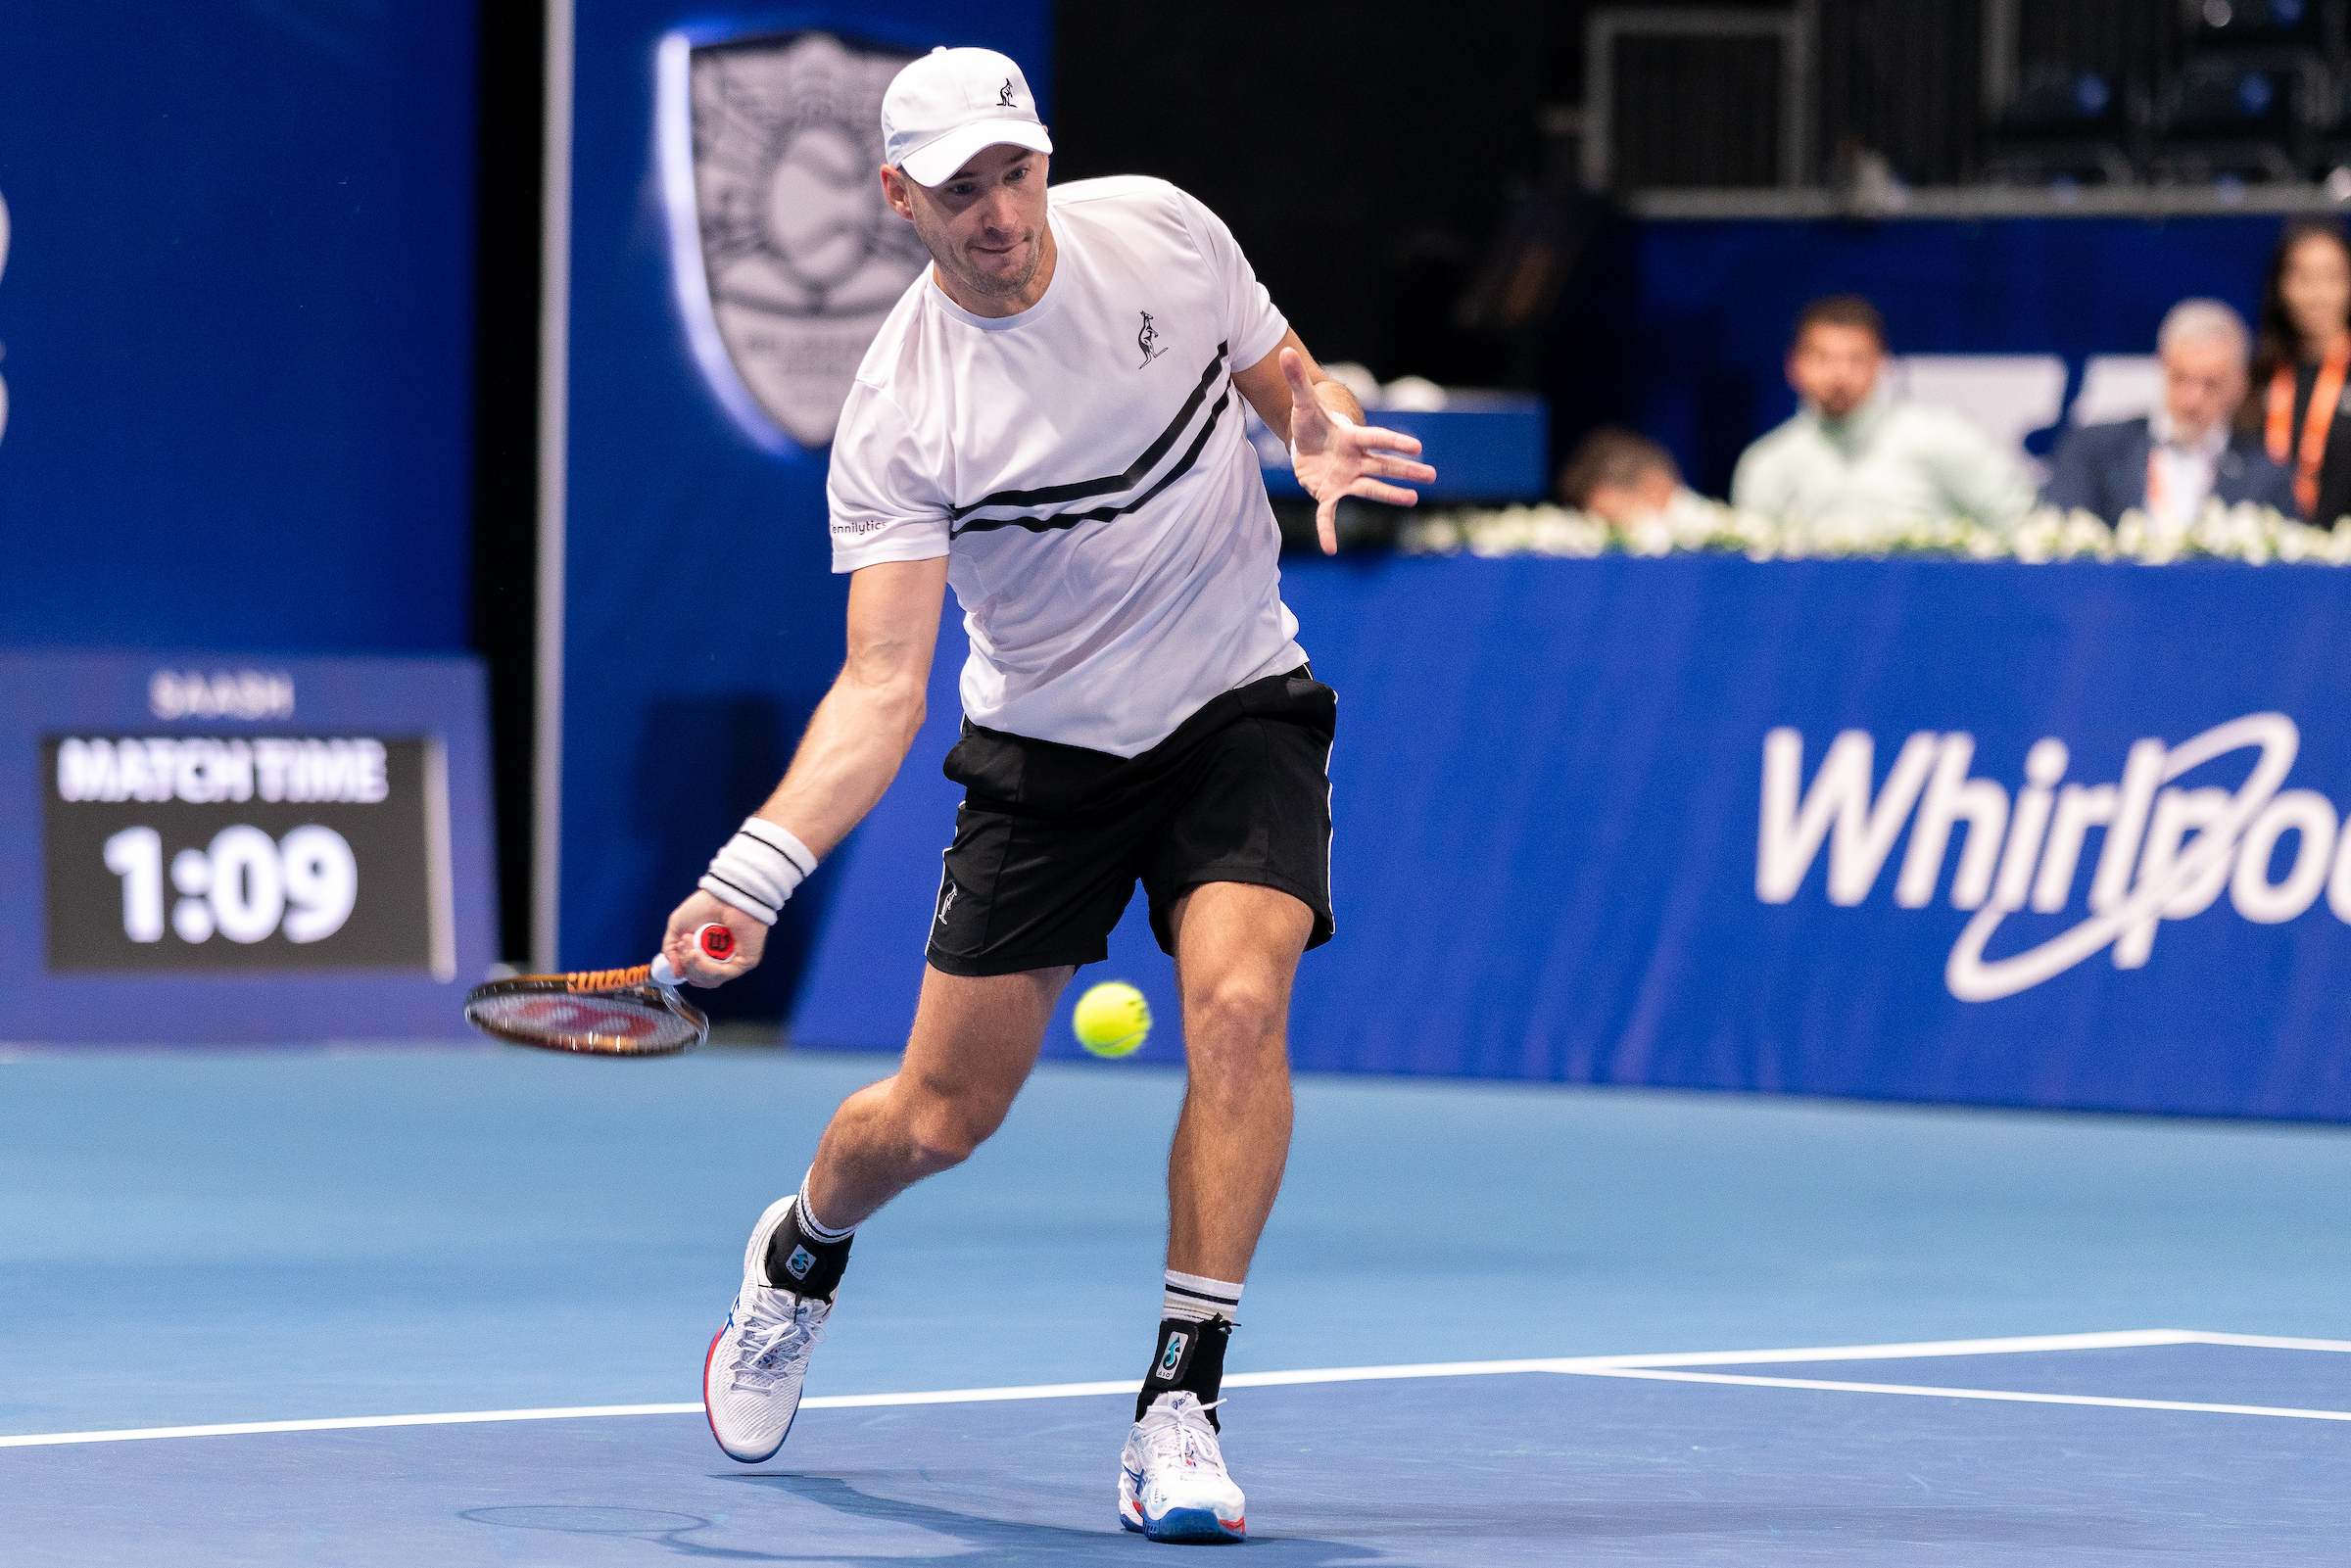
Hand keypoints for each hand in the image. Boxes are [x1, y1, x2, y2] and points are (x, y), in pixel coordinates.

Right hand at [662, 889, 768, 988]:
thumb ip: (671, 951)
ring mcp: (735, 962)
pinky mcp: (746, 961)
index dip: (685, 967)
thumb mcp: (678, 928)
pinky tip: (696, 953)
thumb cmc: (705, 905)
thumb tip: (676, 974)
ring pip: (711, 980)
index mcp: (709, 954)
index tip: (679, 947)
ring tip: (690, 946)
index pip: (696, 975)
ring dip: (694, 966)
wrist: (725, 893)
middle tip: (683, 944)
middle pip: (702, 980)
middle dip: (687, 965)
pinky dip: (705, 967)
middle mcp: (723, 961)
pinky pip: (722, 974)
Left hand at [1283, 347, 1436, 553]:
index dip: (1395, 441)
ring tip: (1413, 501)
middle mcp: (1355, 459)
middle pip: (1384, 465)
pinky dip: (1328, 531)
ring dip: (1390, 496)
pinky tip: (1330, 549)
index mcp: (1352, 437)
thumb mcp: (1301, 403)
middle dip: (1406, 471)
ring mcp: (1346, 478)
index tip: (1418, 446)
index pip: (1376, 439)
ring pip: (1372, 488)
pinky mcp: (1329, 494)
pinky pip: (1329, 516)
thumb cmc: (1310, 421)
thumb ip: (1296, 381)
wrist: (1306, 442)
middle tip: (1432, 476)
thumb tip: (1286, 350)